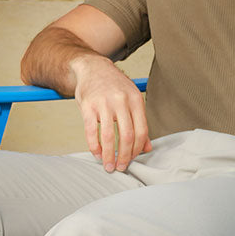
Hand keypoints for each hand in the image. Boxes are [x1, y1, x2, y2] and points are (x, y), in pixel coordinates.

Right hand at [72, 57, 151, 171]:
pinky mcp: (88, 106)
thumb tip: (147, 148)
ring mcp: (103, 103)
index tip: (132, 159)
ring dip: (109, 155)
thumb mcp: (131, 100)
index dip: (137, 149)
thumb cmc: (114, 86)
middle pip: (127, 135)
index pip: (141, 130)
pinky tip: (97, 154)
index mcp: (135, 100)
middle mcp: (121, 101)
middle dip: (124, 156)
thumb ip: (139, 123)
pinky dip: (94, 147)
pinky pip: (91, 131)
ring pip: (108, 136)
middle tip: (121, 167)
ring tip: (109, 165)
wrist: (93, 67)